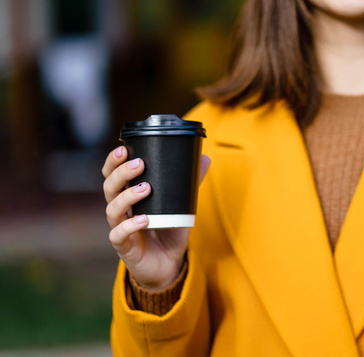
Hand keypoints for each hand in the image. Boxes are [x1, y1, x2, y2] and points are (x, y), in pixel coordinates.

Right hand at [102, 146, 210, 289]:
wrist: (167, 264)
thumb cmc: (168, 230)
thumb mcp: (180, 204)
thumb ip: (190, 183)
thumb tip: (205, 158)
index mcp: (128, 196)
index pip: (111, 175)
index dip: (113, 162)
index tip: (124, 148)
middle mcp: (120, 210)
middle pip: (109, 188)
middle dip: (121, 173)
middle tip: (139, 164)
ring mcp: (120, 228)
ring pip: (112, 209)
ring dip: (127, 196)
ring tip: (146, 188)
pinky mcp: (125, 247)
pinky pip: (119, 235)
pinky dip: (130, 226)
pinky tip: (143, 219)